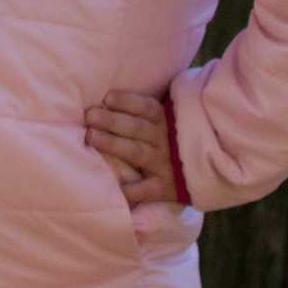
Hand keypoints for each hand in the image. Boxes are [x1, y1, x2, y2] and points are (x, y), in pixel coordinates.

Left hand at [84, 91, 175, 205]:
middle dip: (112, 121)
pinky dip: (131, 190)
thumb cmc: (165, 141)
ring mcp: (165, 165)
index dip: (127, 101)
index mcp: (165, 122)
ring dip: (114, 144)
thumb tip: (105, 98)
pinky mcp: (165, 188)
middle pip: (138, 128)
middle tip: (90, 116)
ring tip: (92, 137)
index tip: (107, 98)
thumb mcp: (162, 122)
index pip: (148, 108)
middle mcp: (166, 142)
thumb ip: (140, 111)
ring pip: (138, 152)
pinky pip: (147, 189)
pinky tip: (114, 186)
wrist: (197, 172)